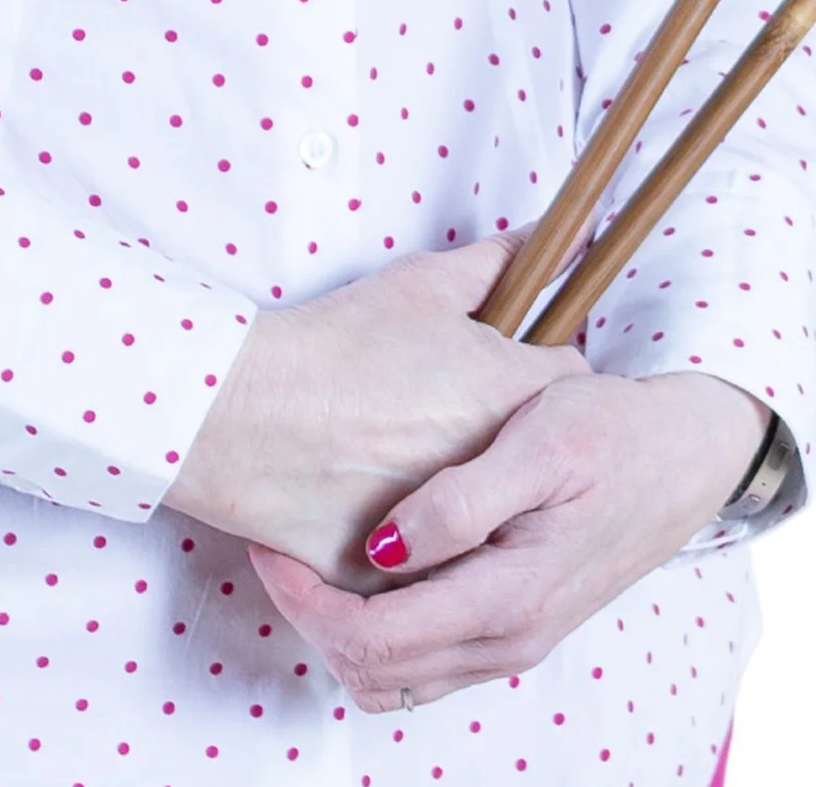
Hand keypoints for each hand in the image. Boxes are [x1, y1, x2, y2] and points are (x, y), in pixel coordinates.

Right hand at [159, 238, 586, 587]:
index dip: (533, 363)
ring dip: (466, 489)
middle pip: (527, 448)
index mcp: (510, 395)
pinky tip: (377, 498)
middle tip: (446, 405)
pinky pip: (428, 565)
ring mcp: (453, 534)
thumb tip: (561, 234)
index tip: (497, 362)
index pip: (567, 379)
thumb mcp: (424, 284)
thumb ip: (501, 260)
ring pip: (484, 514)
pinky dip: (414, 538)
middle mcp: (496, 471)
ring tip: (406, 451)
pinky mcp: (404, 580)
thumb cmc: (337, 343)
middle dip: (503, 429)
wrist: (247, 412)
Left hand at [246, 368, 771, 710]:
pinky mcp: (514, 626)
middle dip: (312, 619)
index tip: (272, 544)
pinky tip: (369, 566)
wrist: (684, 456)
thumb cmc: (611, 434)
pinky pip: (426, 660)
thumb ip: (460, 502)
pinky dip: (381, 629)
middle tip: (278, 547)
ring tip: (313, 557)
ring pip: (396, 677)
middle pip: (374, 672)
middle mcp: (507, 640)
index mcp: (507, 600)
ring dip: (342, 630)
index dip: (306, 603)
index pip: (373, 641)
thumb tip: (384, 547)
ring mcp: (512, 641)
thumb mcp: (537, 442)